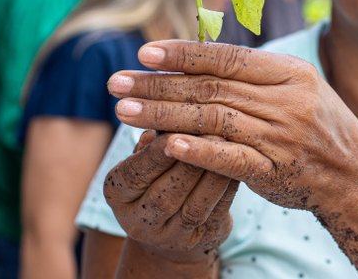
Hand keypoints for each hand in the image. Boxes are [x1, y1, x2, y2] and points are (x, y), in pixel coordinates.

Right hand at [103, 130, 237, 263]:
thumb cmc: (157, 176)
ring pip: (194, 206)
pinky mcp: (202, 239)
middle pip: (165, 194)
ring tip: (227, 144)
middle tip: (211, 131)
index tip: (173, 133)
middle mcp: (139, 221)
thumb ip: (153, 140)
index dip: (154, 155)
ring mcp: (171, 236)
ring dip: (213, 173)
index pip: (134, 174)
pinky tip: (239, 162)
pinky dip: (228, 186)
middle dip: (189, 162)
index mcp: (117, 193)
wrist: (171, 228)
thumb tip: (159, 120)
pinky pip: (218, 210)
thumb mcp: (146, 157)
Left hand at [107, 40, 357, 211]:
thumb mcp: (299, 87)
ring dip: (164, 116)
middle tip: (117, 84)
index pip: (229, 58)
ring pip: (213, 120)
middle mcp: (287, 101)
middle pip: (212, 88)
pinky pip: (231, 159)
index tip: (145, 53)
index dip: (185, 55)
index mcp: (292, 73)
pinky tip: (166, 145)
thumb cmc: (320, 126)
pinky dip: (198, 151)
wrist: (355, 175)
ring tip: (125, 113)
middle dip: (159, 85)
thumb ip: (255, 74)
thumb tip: (200, 57)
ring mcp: (282, 137)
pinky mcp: (275, 171)